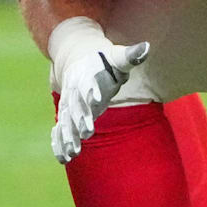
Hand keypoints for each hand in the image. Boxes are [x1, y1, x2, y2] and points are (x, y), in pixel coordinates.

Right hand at [51, 41, 148, 163]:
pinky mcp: (67, 115)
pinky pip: (60, 130)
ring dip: (68, 136)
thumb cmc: (104, 61)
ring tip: (73, 152)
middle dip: (81, 118)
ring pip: (66, 121)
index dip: (92, 91)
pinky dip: (59, 143)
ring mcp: (69, 104)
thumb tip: (146, 47)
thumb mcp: (117, 56)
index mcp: (86, 74)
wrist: (78, 60)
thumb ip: (130, 56)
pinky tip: (63, 158)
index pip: (88, 83)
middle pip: (76, 105)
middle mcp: (74, 90)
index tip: (98, 99)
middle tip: (86, 132)